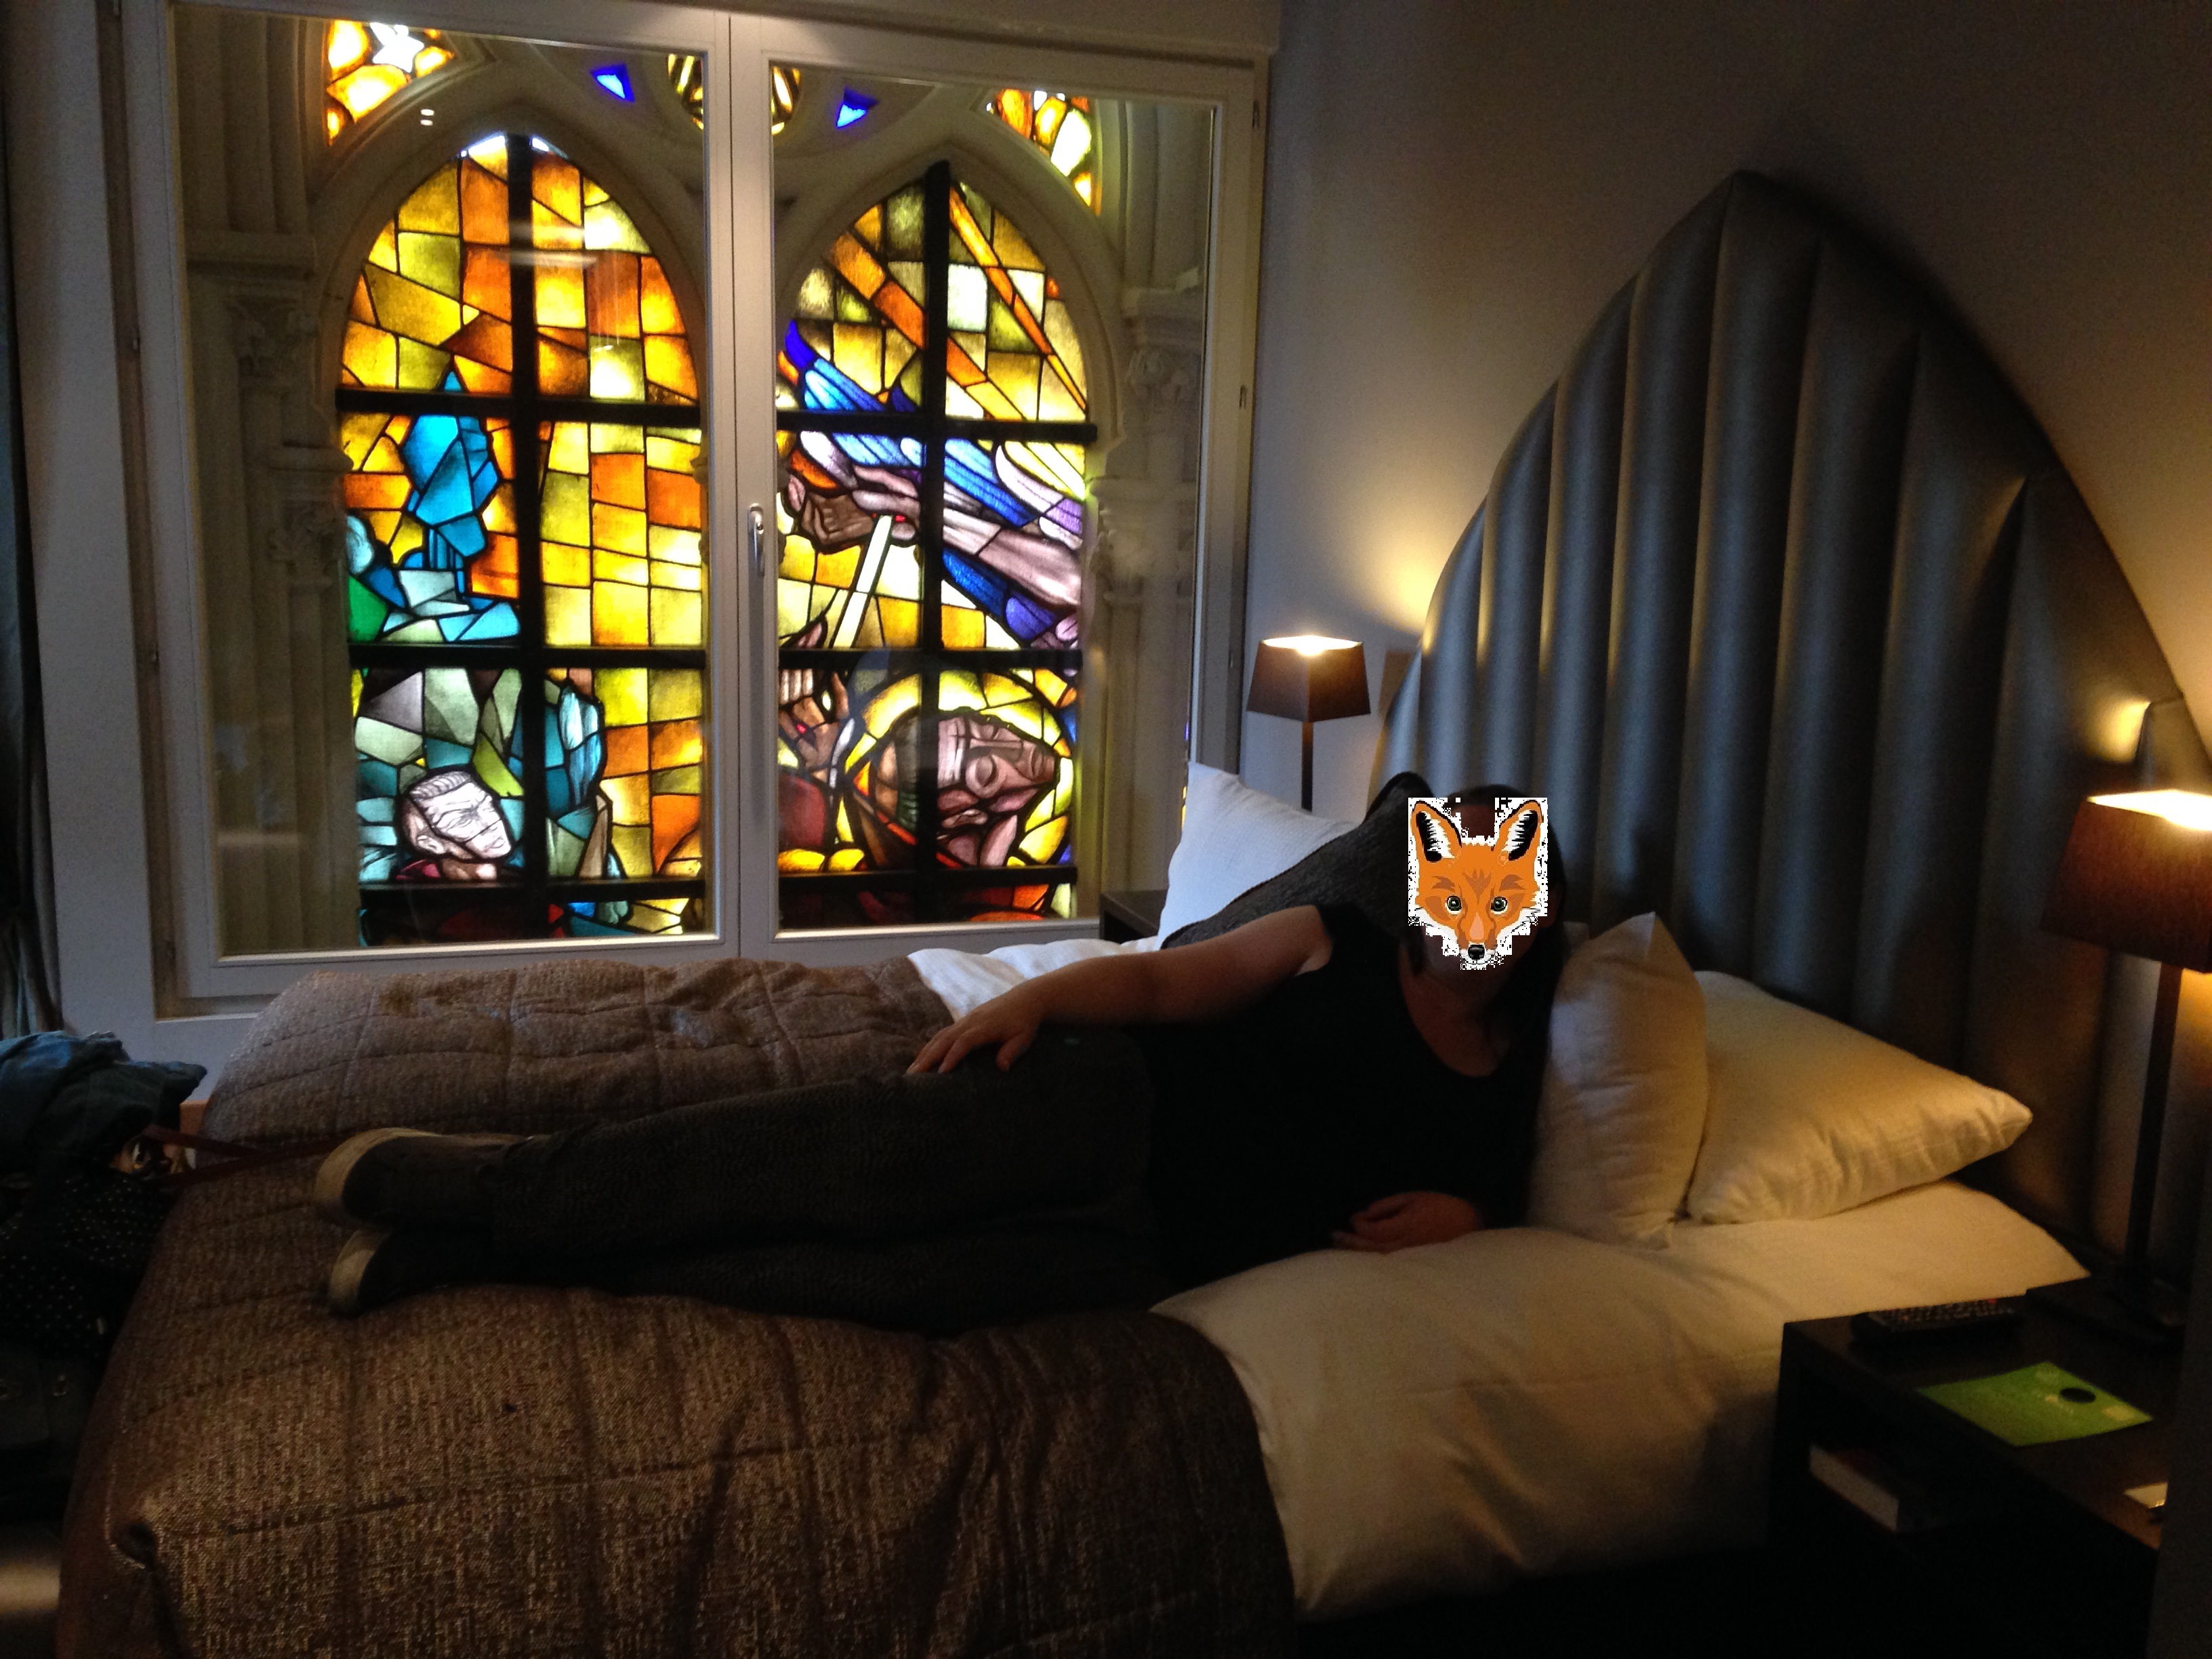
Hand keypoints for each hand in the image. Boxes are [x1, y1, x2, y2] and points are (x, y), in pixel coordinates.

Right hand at [909, 987, 1045, 1073]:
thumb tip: (1002, 1068)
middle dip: (928, 1057)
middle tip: (914, 1075)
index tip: (941, 1072)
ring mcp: (965, 1020)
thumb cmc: (1025, 1022)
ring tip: (912, 1071)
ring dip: (925, 1053)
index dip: (952, 1056)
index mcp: (985, 1026)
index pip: (965, 1041)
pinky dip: (930, 1046)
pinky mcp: (963, 1021)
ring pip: (940, 1036)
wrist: (1025, 999)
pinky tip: (922, 1058)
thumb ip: (1012, 1051)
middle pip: (945, 1039)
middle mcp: (971, 1021)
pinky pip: (943, 1034)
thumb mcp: (1024, 1037)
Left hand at [1331, 1191, 1481, 1252]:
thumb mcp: (1413, 1198)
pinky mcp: (1415, 1267)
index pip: (1371, 1231)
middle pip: (1369, 1249)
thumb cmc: (1441, 1208)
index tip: (1353, 1217)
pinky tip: (1362, 1258)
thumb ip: (1388, 1206)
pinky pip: (1388, 1266)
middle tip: (1333, 1236)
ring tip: (1340, 1249)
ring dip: (1357, 1255)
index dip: (1359, 1224)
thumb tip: (1365, 1214)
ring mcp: (1410, 1260)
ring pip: (1377, 1261)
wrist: (1470, 1227)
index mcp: (1405, 1228)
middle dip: (1349, 1243)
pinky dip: (1371, 1261)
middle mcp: (1405, 1247)